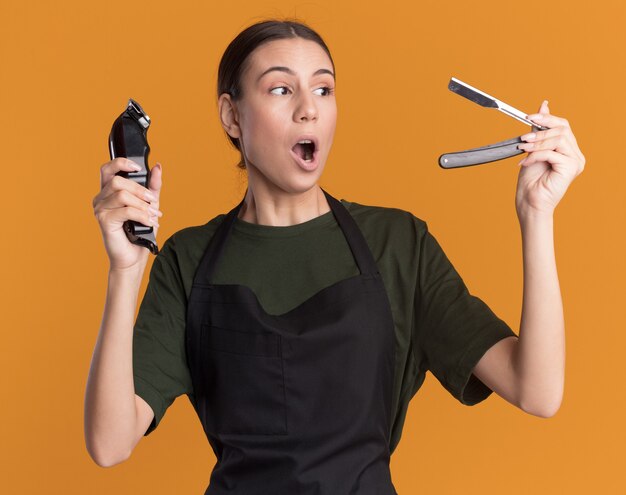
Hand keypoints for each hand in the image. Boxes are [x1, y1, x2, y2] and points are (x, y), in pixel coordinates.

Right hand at [92, 158, 162, 270]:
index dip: (121, 163)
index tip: (138, 167)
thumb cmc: (139, 231)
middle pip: (118, 181)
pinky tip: (149, 222)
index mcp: (108, 191)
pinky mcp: (104, 221)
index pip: (107, 169)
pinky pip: (125, 211)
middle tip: (153, 202)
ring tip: (153, 215)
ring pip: (122, 195)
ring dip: (142, 205)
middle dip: (139, 190)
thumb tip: (158, 167)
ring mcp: (100, 209)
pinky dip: (141, 215)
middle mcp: (101, 198)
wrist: (134, 256)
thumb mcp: (150, 204)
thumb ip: (152, 186)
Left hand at [515, 101, 584, 219]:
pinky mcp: (572, 168)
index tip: (528, 116)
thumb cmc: (530, 181)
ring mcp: (576, 162)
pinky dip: (536, 155)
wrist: (529, 203)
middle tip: (523, 137)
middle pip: (562, 130)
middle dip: (540, 131)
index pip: (563, 125)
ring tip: (522, 148)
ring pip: (558, 139)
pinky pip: (552, 153)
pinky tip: (524, 163)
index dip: (547, 118)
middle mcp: (576, 155)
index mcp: (568, 150)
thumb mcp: (533, 149)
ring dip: (537, 142)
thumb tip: (544, 105)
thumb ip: (539, 130)